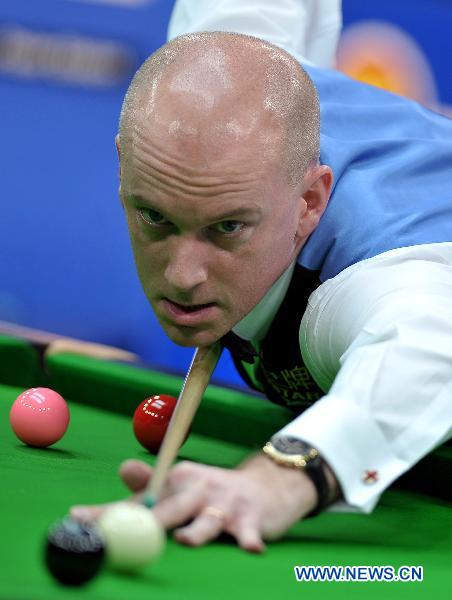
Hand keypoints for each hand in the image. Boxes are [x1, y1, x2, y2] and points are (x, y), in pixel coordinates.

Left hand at [71, 454, 322, 552]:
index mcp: (177, 482)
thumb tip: (122, 468)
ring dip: (198, 531)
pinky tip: (249, 548)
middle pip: (169, 508)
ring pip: (208, 520)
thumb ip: (153, 485)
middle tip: (127, 532)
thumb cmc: (215, 492)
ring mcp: (224, 503)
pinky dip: (248, 540)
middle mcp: (198, 489)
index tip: (76, 517)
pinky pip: (248, 531)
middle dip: (146, 520)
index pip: (139, 500)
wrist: (266, 485)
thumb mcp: (183, 486)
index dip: (108, 510)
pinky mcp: (251, 517)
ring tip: (185, 540)